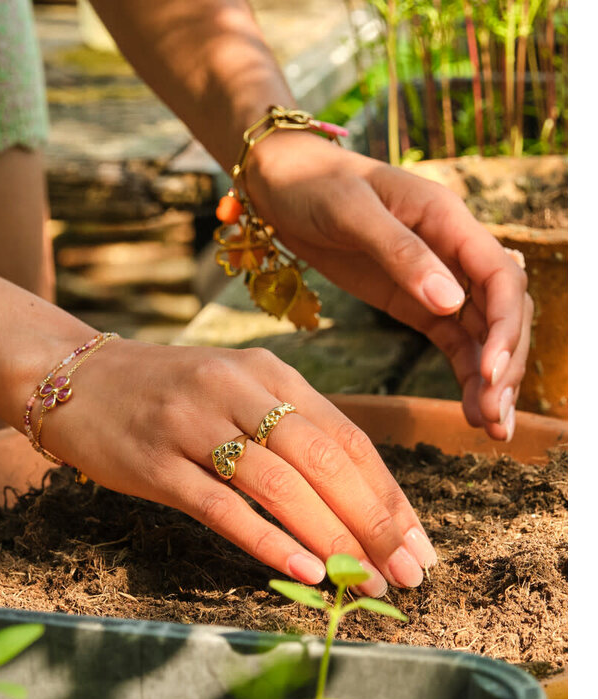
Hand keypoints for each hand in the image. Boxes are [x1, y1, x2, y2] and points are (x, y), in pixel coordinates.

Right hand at [40, 340, 437, 590]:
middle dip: (377, 524)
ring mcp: (195, 423)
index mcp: (271, 373)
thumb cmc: (168, 393)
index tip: (420, 544)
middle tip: (411, 575)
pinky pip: (222, 507)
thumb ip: (291, 431)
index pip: (349, 439)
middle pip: (326, 462)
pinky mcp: (156, 462)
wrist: (73, 378)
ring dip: (333, 540)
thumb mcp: (237, 391)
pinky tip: (304, 571)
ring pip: (281, 487)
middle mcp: (239, 389)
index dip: (390, 496)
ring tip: (368, 584)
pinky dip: (268, 541)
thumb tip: (357, 499)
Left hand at [245, 132, 532, 440]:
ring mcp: (437, 279)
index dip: (505, 326)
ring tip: (492, 428)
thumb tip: (450, 301)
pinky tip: (470, 410)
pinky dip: (466, 374)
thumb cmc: (313, 184)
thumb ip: (401, 253)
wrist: (280, 183)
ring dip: (492, 379)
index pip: (500, 277)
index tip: (492, 372)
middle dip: (505, 364)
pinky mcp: (415, 302)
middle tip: (494, 418)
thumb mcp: (351, 212)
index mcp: (447, 219)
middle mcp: (453, 250)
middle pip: (501, 312)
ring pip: (484, 332)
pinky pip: (454, 341)